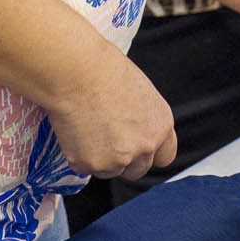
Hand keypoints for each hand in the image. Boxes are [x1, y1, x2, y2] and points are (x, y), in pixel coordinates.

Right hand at [50, 54, 177, 183]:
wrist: (77, 71)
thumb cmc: (104, 70)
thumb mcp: (139, 91)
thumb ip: (141, 118)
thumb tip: (131, 127)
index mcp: (161, 125)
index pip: (164, 156)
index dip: (148, 153)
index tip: (136, 148)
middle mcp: (144, 146)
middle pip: (137, 170)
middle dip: (123, 160)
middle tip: (105, 138)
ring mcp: (117, 159)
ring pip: (108, 170)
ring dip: (99, 158)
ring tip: (87, 127)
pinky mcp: (90, 164)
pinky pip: (83, 167)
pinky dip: (77, 154)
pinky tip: (75, 130)